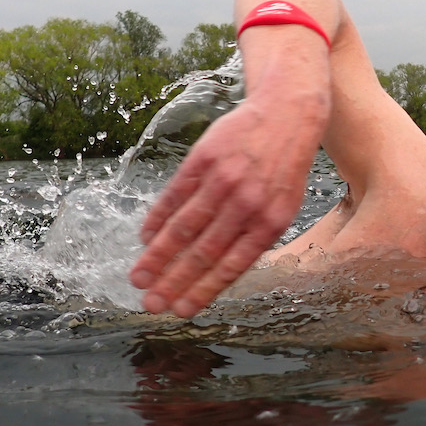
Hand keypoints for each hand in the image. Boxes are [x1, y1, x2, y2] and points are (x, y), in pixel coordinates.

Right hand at [130, 80, 328, 316]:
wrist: (286, 114)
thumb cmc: (283, 169)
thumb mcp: (283, 207)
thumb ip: (255, 239)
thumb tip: (219, 274)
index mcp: (270, 223)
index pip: (231, 267)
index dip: (202, 291)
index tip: (179, 311)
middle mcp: (246, 204)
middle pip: (202, 252)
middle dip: (173, 282)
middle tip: (150, 304)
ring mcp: (223, 180)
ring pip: (184, 227)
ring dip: (158, 257)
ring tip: (139, 278)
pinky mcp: (204, 159)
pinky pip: (175, 196)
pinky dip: (158, 219)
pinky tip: (145, 238)